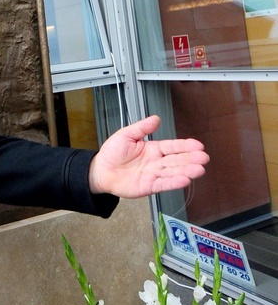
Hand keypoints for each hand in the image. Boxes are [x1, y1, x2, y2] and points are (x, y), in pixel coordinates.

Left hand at [88, 114, 207, 197]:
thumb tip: (156, 118)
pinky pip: (163, 184)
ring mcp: (153, 175)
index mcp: (153, 149)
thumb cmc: (112, 153)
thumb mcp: (126, 134)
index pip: (172, 147)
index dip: (185, 146)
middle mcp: (156, 162)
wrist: (100, 170)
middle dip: (191, 159)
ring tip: (199, 169)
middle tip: (204, 158)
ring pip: (173, 173)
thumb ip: (142, 128)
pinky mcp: (148, 186)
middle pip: (177, 160)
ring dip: (187, 171)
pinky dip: (174, 183)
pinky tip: (184, 180)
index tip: (198, 145)